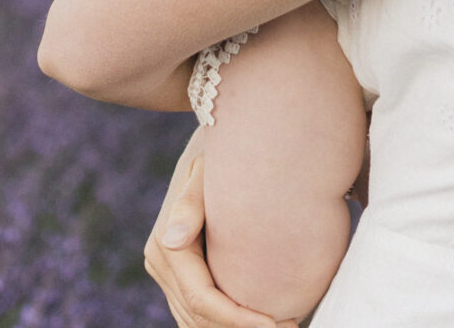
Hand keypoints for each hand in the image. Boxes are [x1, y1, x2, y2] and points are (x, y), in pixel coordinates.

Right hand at [146, 134, 290, 327]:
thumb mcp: (206, 171)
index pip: (202, 300)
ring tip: (284, 325)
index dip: (239, 319)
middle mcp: (161, 265)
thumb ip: (191, 203)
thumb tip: (172, 242)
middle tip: (292, 326)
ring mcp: (169, 273)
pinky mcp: (183, 275)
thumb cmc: (219, 154)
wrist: (215, 143)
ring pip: (198, 321)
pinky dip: (228, 321)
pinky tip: (265, 318)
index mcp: (164, 247)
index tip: (277, 322)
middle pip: (200, 318)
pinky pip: (201, 311)